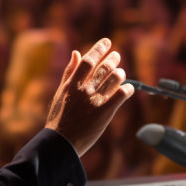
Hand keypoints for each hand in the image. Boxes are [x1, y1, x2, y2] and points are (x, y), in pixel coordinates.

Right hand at [46, 38, 133, 156]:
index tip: (107, 42)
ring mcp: (95, 101)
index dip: (99, 48)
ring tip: (120, 73)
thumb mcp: (61, 93)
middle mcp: (84, 90)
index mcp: (72, 84)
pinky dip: (126, 89)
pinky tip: (126, 89)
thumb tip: (76, 53)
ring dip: (120, 73)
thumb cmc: (59, 119)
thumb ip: (69, 72)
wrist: (61, 143)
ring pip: (115, 78)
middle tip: (116, 55)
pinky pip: (121, 94)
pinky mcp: (105, 112)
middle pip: (104, 67)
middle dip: (113, 59)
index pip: (88, 60)